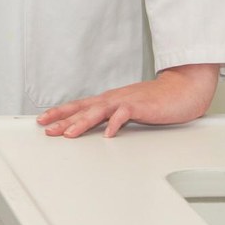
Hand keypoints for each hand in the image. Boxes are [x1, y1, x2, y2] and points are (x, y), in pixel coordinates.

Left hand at [36, 63, 220, 137]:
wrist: (181, 90)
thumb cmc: (155, 101)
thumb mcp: (128, 109)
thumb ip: (112, 116)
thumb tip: (97, 127)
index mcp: (108, 101)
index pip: (78, 106)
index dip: (60, 113)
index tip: (43, 120)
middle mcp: (112, 99)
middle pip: (82, 109)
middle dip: (62, 119)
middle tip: (46, 128)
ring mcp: (125, 101)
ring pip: (98, 112)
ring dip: (82, 123)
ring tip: (68, 134)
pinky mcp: (140, 106)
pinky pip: (124, 115)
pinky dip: (115, 124)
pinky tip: (107, 134)